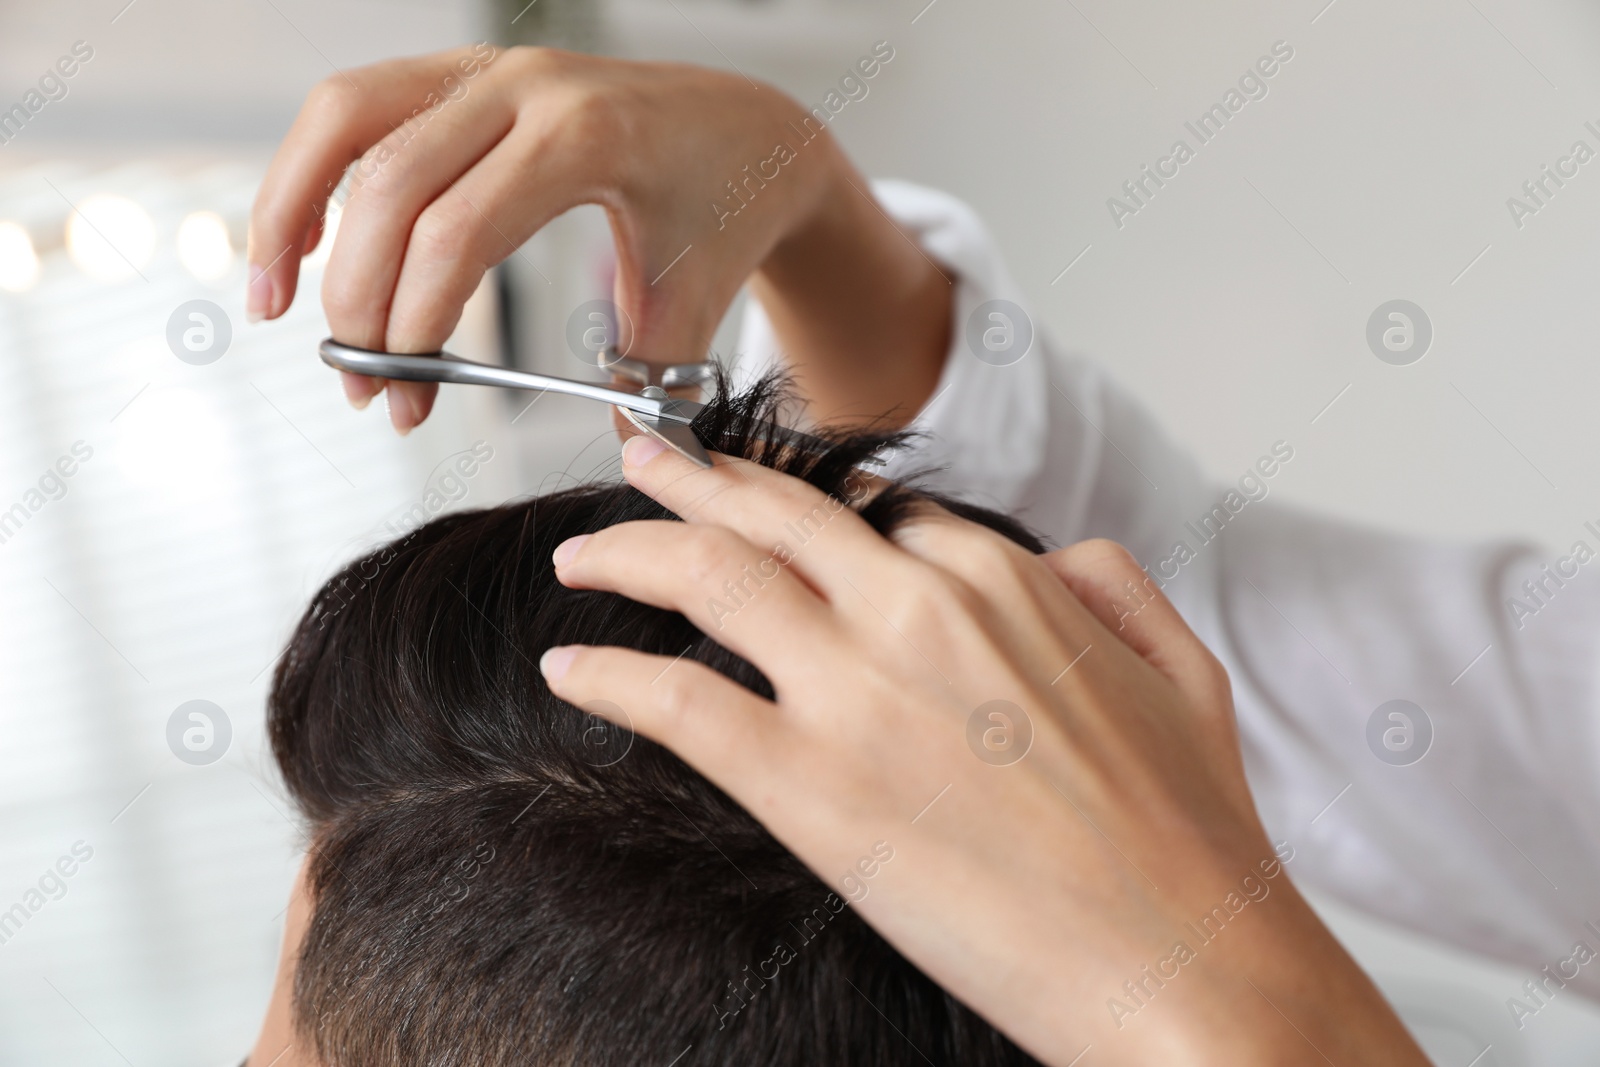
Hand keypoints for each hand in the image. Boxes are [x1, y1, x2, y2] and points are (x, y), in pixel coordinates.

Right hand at [249, 46, 947, 432]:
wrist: (751, 129)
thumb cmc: (726, 205)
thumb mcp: (700, 295)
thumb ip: (654, 376)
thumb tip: (624, 453)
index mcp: (583, 136)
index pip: (457, 230)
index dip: (413, 318)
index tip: (406, 394)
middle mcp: (524, 87)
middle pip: (388, 182)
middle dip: (357, 297)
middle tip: (361, 385)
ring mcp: (488, 69)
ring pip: (347, 117)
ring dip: (290, 210)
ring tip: (273, 305)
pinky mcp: (465, 74)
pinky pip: (362, 106)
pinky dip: (315, 170)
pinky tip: (302, 241)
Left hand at [541, 437, 1428, 1065]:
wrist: (1185, 964)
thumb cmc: (1194, 839)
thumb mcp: (1182, 671)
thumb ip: (1110, 587)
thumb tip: (1053, 560)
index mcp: (1001, 582)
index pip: (872, 523)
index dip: (804, 515)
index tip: (764, 516)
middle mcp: (918, 610)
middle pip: (769, 513)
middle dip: (689, 476)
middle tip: (638, 460)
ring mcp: (857, 691)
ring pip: (708, 577)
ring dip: (628, 550)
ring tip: (581, 556)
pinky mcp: (808, 785)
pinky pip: (676, 701)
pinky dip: (610, 676)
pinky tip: (572, 669)